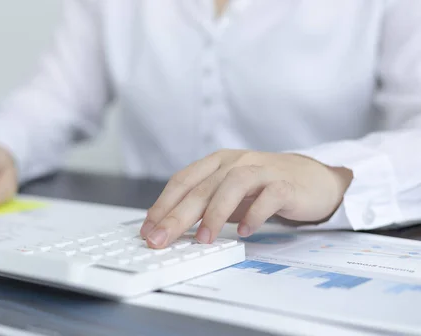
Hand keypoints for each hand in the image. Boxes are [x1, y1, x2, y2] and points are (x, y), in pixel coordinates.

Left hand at [140, 150, 352, 248]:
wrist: (313, 179)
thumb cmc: (264, 188)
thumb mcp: (229, 195)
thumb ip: (204, 206)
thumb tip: (170, 228)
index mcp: (217, 162)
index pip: (183, 181)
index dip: (163, 204)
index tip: (148, 229)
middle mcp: (236, 162)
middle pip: (201, 187)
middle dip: (176, 215)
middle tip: (160, 239)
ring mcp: (261, 170)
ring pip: (232, 185)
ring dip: (214, 213)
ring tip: (203, 238)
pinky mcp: (286, 184)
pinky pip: (269, 196)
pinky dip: (255, 214)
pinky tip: (245, 231)